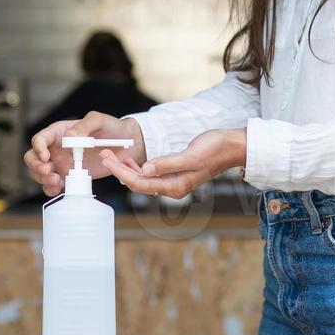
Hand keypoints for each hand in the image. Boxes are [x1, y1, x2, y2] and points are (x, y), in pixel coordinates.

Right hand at [24, 111, 146, 197]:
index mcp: (60, 132)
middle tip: (48, 170)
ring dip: (42, 179)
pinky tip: (59, 188)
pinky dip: (51, 189)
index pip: (40, 139)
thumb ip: (84, 125)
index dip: (38, 148)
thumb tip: (69, 137)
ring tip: (57, 180)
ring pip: (40, 174)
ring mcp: (61, 163)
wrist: (127, 145)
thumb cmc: (112, 129)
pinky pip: (53, 185)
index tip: (45, 156)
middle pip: (33, 158)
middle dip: (36, 166)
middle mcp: (57, 148)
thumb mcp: (99, 121)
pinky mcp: (69, 176)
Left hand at [100, 127, 244, 198]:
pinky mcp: (173, 173)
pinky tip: (130, 159)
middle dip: (118, 170)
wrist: (231, 147)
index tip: (108, 160)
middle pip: (137, 183)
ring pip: (142, 179)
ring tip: (111, 155)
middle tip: (103, 154)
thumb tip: (144, 170)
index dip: (121, 172)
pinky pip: (150, 174)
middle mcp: (172, 187)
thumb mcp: (190, 156)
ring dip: (125, 168)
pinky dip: (137, 167)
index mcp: (175, 186)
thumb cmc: (214, 149)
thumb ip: (167, 164)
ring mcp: (172, 182)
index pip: (140, 183)